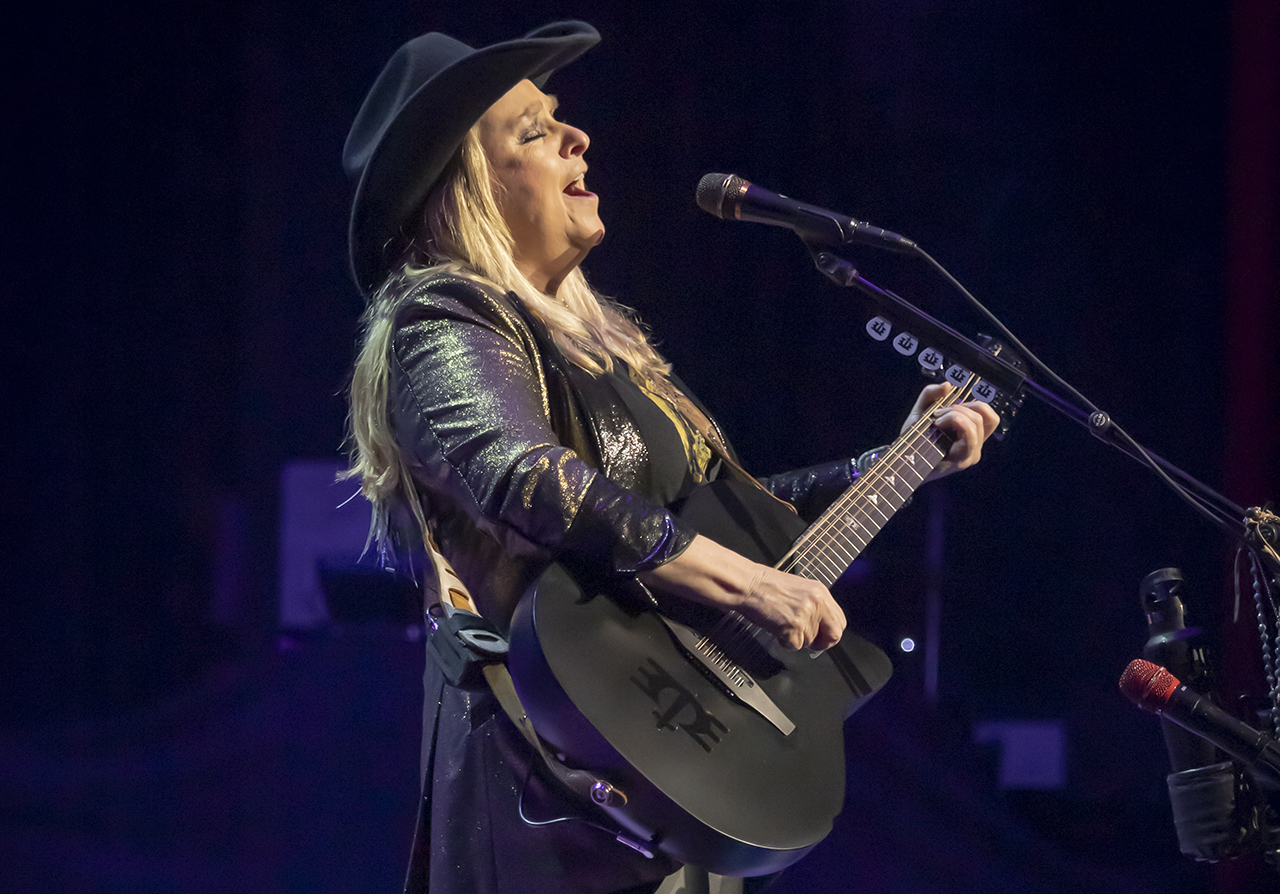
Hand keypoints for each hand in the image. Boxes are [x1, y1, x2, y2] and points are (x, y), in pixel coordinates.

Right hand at [638, 535, 845, 650]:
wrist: (747, 585)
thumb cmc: (766, 586)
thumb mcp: (800, 590)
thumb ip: (814, 606)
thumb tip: (822, 627)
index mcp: (821, 592)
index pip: (840, 620)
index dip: (832, 632)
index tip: (822, 637)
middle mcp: (818, 602)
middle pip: (834, 635)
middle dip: (821, 642)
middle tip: (806, 639)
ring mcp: (806, 615)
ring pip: (809, 641)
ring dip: (795, 638)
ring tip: (781, 623)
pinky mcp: (793, 626)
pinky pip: (794, 645)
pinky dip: (784, 641)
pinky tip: (775, 627)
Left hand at [901, 382, 1000, 480]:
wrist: (902, 459)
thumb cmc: (914, 438)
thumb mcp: (920, 410)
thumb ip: (931, 394)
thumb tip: (948, 385)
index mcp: (971, 432)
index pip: (989, 414)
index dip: (973, 403)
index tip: (949, 406)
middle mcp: (976, 443)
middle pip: (982, 414)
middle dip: (957, 407)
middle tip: (937, 414)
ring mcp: (972, 453)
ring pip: (975, 422)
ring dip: (954, 414)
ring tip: (936, 421)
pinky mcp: (964, 460)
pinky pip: (971, 437)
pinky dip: (957, 422)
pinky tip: (938, 424)